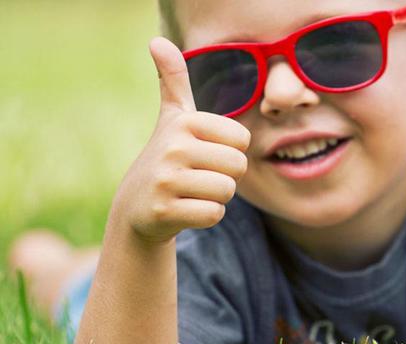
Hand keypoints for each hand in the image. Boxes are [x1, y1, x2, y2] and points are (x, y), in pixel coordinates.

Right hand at [110, 37, 250, 242]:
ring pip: (227, 191)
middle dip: (226, 176)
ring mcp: (165, 180)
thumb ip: (173, 81)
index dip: (230, 151)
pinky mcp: (163, 211)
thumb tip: (157, 41)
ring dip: (217, 197)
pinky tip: (185, 209)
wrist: (137, 205)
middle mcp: (172, 147)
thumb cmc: (167, 156)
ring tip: (191, 192)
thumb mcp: (172, 117)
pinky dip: (206, 215)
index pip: (243, 140)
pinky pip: (214, 214)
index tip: (204, 154)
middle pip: (238, 166)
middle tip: (199, 177)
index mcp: (184, 122)